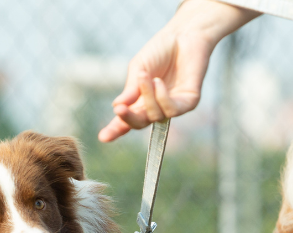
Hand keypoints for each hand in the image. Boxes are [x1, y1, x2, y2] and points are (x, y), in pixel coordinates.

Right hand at [98, 0, 258, 141]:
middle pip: (140, 123)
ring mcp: (173, 105)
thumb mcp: (139, 68)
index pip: (128, 118)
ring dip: (147, 97)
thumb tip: (117, 107)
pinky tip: (159, 83)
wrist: (184, 34)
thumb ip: (131, 89)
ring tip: (146, 77)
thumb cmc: (161, 49)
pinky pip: (172, 110)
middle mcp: (157, 106)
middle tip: (120, 110)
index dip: (115, 129)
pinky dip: (162, 98)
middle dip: (128, 119)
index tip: (103, 137)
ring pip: (156, 116)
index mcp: (141, 99)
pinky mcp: (189, 102)